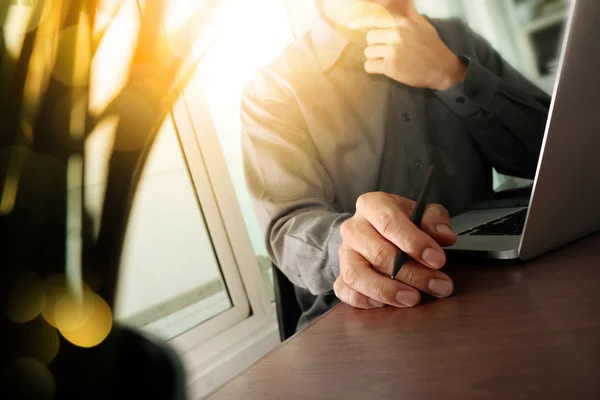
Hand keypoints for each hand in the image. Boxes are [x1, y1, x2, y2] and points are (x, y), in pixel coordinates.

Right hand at [333, 192, 456, 308]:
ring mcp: (344, 253)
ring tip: (413, 299)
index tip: (438, 260)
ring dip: (387, 291)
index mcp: (371, 205)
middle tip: (439, 286)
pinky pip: (345, 291)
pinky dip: (365, 301)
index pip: (389, 222)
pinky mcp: (341, 275)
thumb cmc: (402, 223)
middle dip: (413, 273)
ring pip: (356, 275)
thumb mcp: (421, 213)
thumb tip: (445, 236)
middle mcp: (353, 228)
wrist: (374, 232)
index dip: (414, 242)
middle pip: (378, 253)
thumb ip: (434, 220)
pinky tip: (387, 304)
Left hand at [357, 12, 466, 90]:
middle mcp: (396, 34)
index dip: (361, 22)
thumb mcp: (424, 25)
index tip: (350, 24)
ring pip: (368, 52)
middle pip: (370, 37)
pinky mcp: (390, 67)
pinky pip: (369, 65)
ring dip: (374, 57)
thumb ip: (410, 15)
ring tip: (386, 61)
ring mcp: (393, 51)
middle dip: (375, 45)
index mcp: (402, 23)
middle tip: (385, 51)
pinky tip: (381, 69)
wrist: (442, 69)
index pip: (375, 19)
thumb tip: (405, 2)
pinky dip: (373, 68)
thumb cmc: (433, 47)